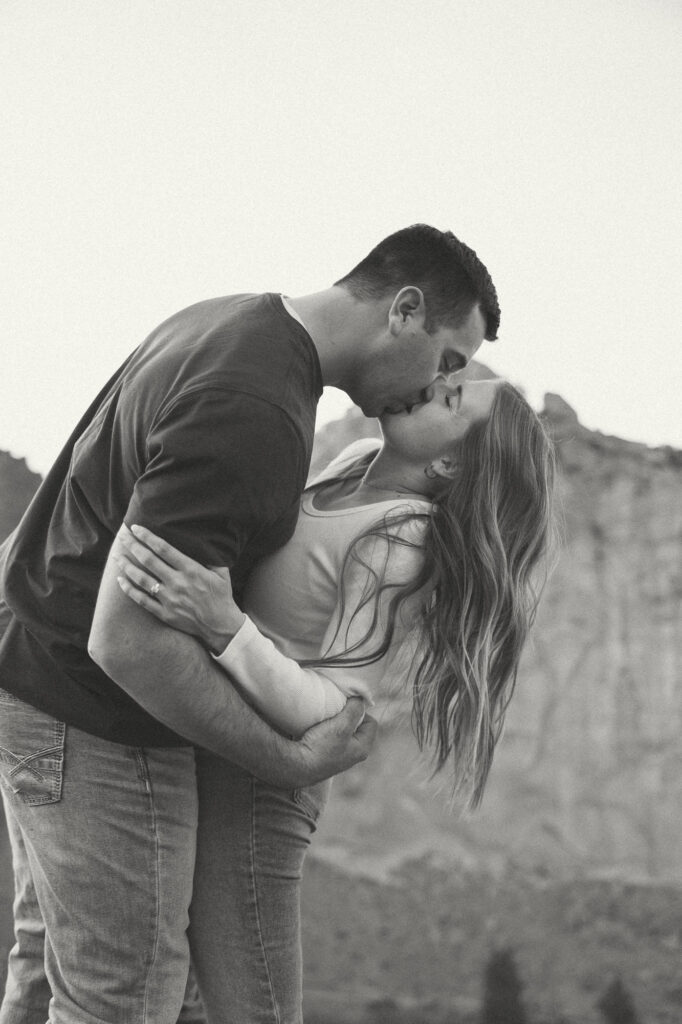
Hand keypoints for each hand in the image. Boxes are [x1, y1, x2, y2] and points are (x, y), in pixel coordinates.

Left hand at [114, 524, 244, 652]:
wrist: (221, 626)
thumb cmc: (222, 596)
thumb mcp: (222, 573)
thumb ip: (211, 557)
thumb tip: (200, 541)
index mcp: (191, 570)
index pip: (164, 549)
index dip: (148, 537)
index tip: (136, 528)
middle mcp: (178, 583)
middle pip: (149, 560)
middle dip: (133, 546)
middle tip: (122, 537)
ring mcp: (169, 599)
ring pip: (142, 579)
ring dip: (127, 566)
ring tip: (117, 556)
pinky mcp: (164, 613)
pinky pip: (142, 600)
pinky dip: (129, 589)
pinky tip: (120, 580)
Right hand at [292, 697, 377, 784]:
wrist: (297, 766)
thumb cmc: (322, 747)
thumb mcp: (342, 725)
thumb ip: (355, 710)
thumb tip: (360, 699)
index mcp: (362, 748)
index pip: (371, 723)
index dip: (362, 711)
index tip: (347, 706)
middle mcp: (354, 754)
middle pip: (358, 727)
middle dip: (349, 716)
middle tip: (337, 711)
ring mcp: (340, 756)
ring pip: (344, 732)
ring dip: (337, 723)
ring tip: (327, 719)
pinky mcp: (327, 756)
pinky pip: (333, 737)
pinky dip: (328, 730)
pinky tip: (319, 728)